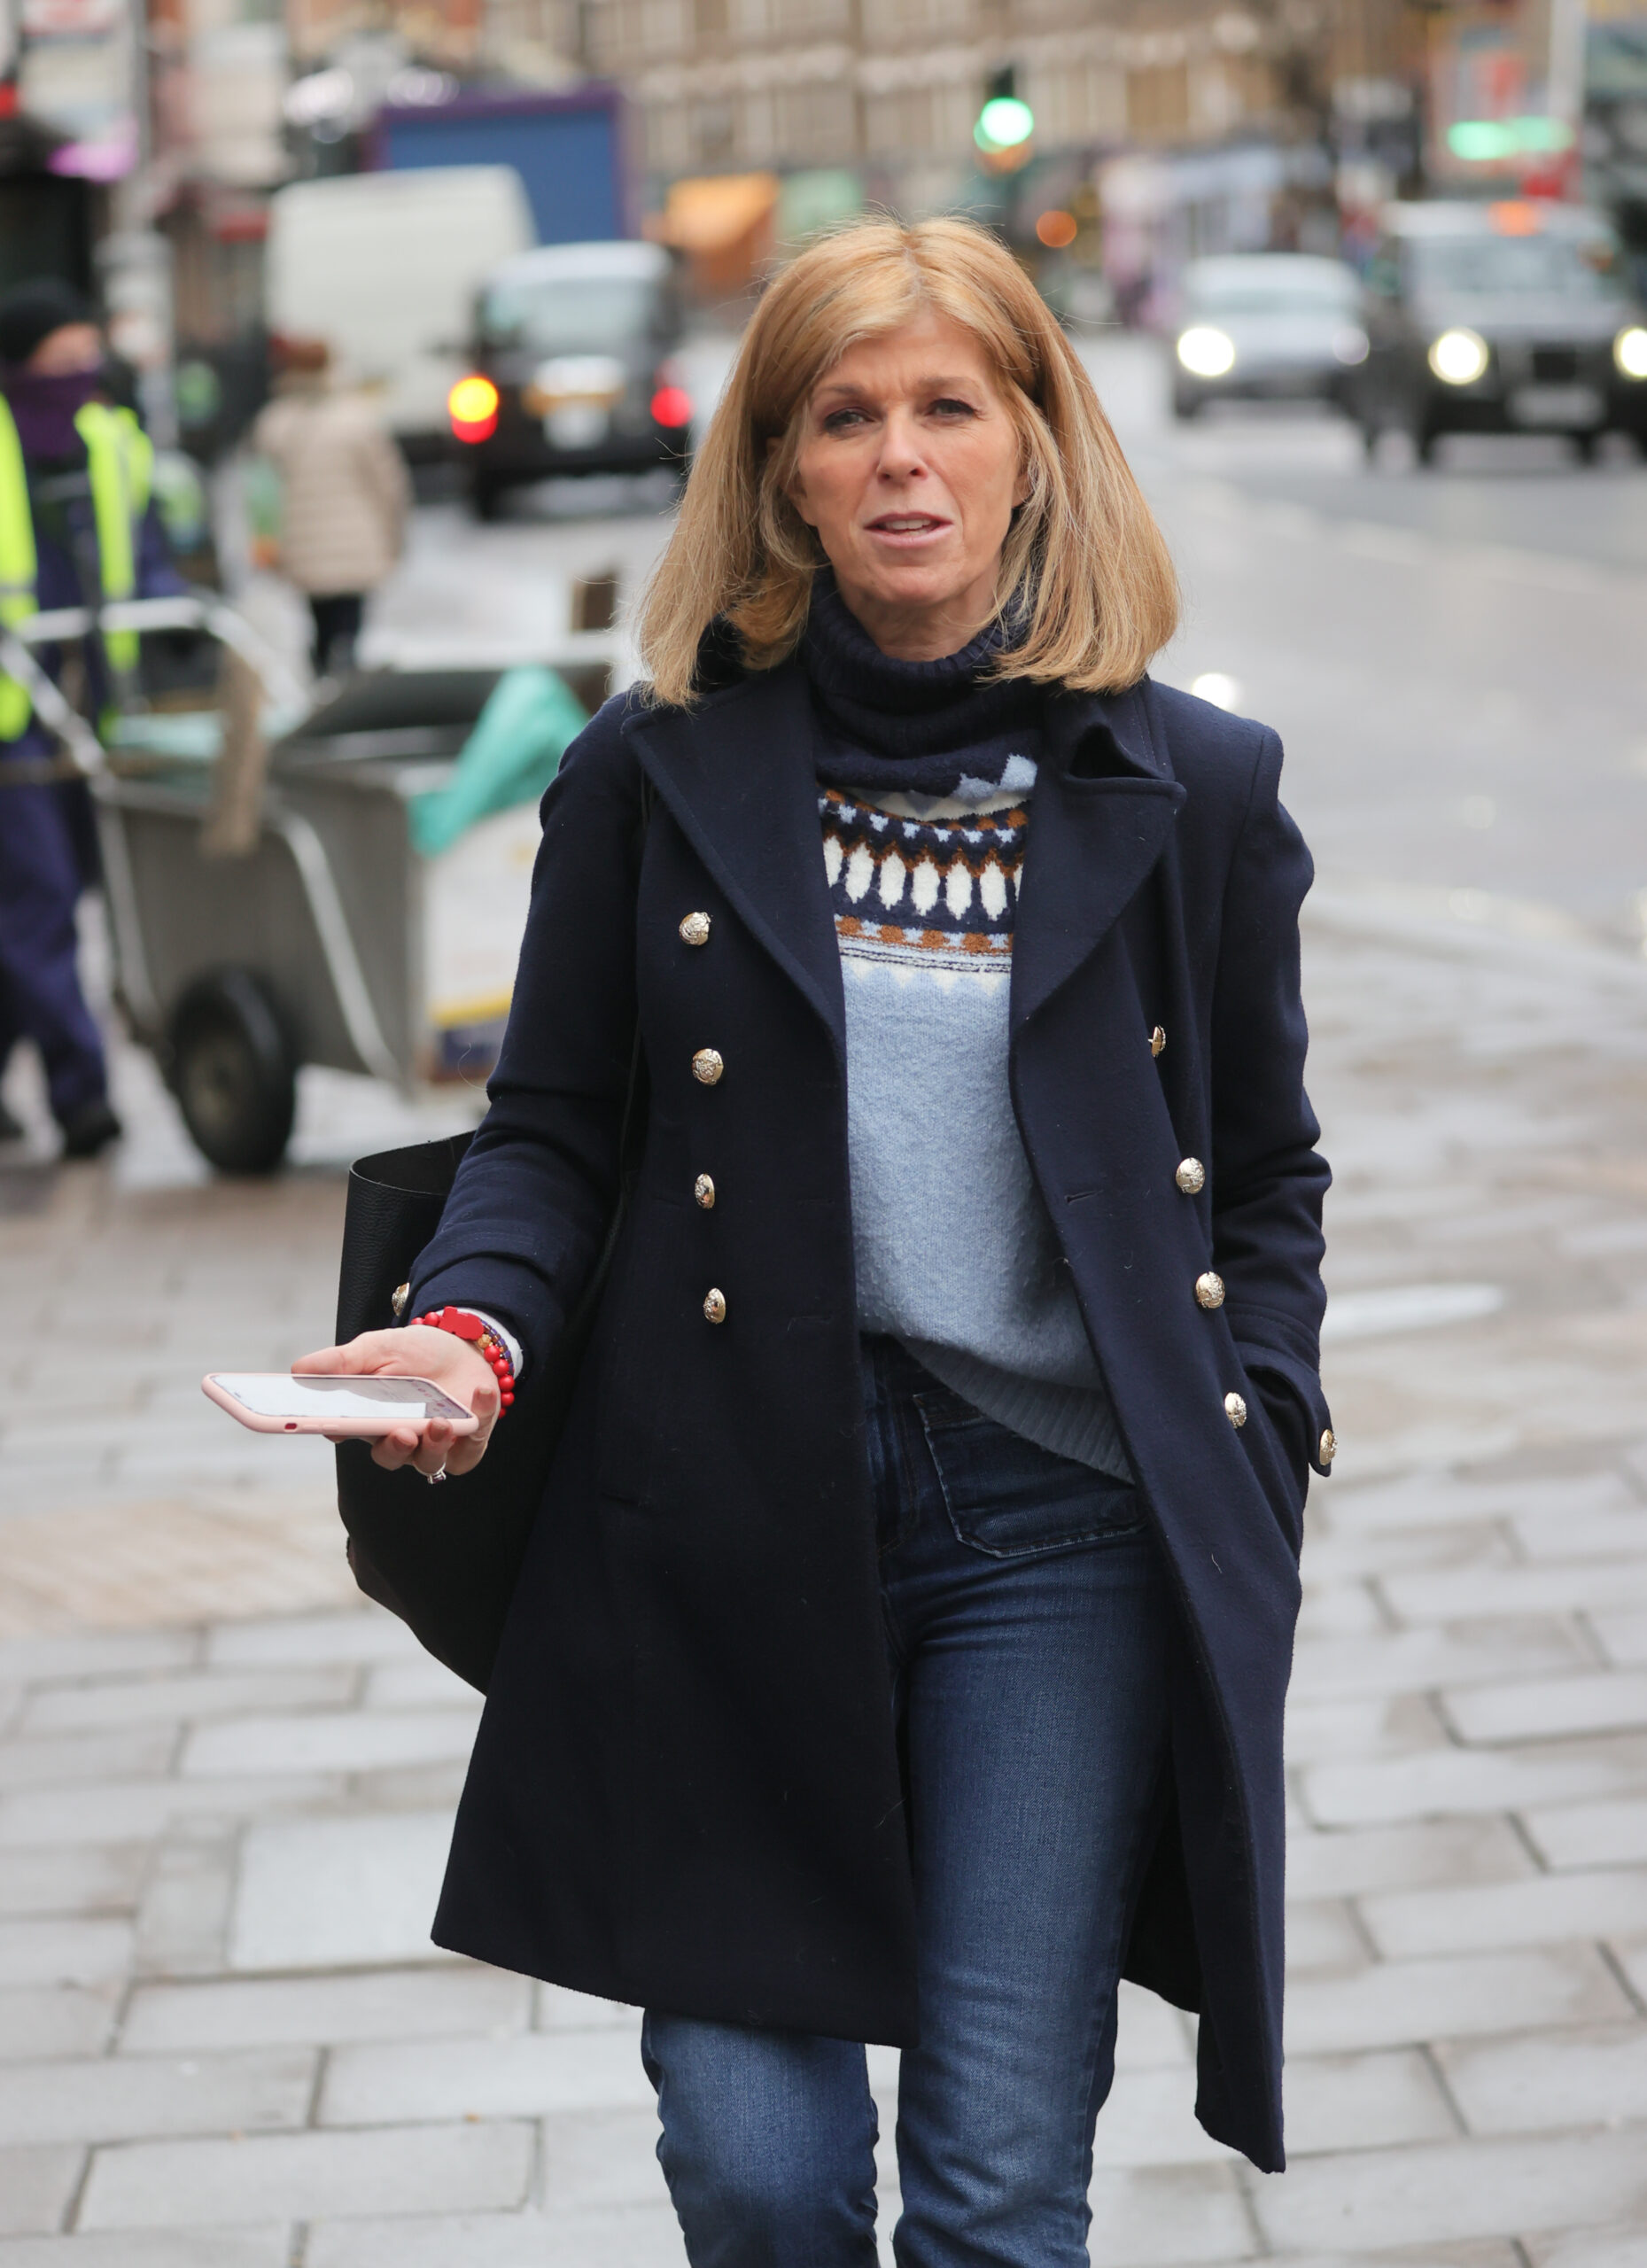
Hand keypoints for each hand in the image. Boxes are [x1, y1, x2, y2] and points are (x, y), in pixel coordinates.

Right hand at [293, 1327, 499, 1476]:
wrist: (463, 1345)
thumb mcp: (377, 1348)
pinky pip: (471, 1446)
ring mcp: (434, 1445)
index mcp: (369, 1418)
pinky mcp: (468, 1444)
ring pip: (429, 1462)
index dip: (337, 1431)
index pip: (346, 1432)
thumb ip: (342, 1362)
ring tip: (441, 1423)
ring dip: (434, 1446)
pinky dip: (480, 1417)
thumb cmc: (415, 1352)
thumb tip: (298, 1370)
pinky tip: (480, 1392)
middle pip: (389, 1456)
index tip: (332, 1425)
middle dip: (394, 1449)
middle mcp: (399, 1438)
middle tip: (400, 1433)